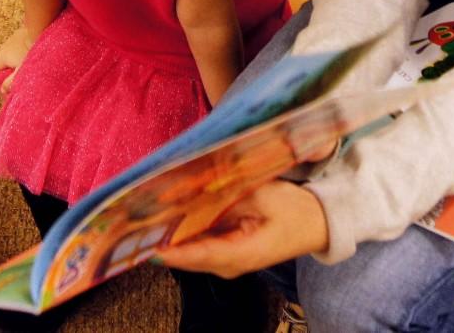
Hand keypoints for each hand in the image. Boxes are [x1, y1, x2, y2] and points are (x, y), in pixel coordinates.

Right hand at [0, 26, 32, 96]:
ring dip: (15, 59)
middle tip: (17, 75)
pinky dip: (21, 49)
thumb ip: (11, 81)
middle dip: (7, 70)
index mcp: (2, 57)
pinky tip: (31, 52)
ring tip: (27, 63)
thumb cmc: (32, 52)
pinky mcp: (21, 32)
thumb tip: (3, 90)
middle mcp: (4, 47)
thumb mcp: (22, 71)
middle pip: (1, 62)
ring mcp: (12, 38)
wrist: (42, 30)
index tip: (4, 85)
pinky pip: (18, 44)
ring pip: (10, 52)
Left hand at [154, 180, 328, 277]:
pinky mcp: (225, 251)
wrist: (316, 224)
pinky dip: (185, 228)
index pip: (196, 254)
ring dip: (172, 230)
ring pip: (189, 248)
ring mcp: (225, 260)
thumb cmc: (294, 210)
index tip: (144, 238)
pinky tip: (172, 209)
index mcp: (240, 255)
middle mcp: (228, 264)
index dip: (168, 247)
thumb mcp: (264, 195)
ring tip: (147, 208)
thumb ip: (230, 195)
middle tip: (137, 212)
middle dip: (163, 234)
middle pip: (186, 253)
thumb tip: (197, 190)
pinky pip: (199, 241)